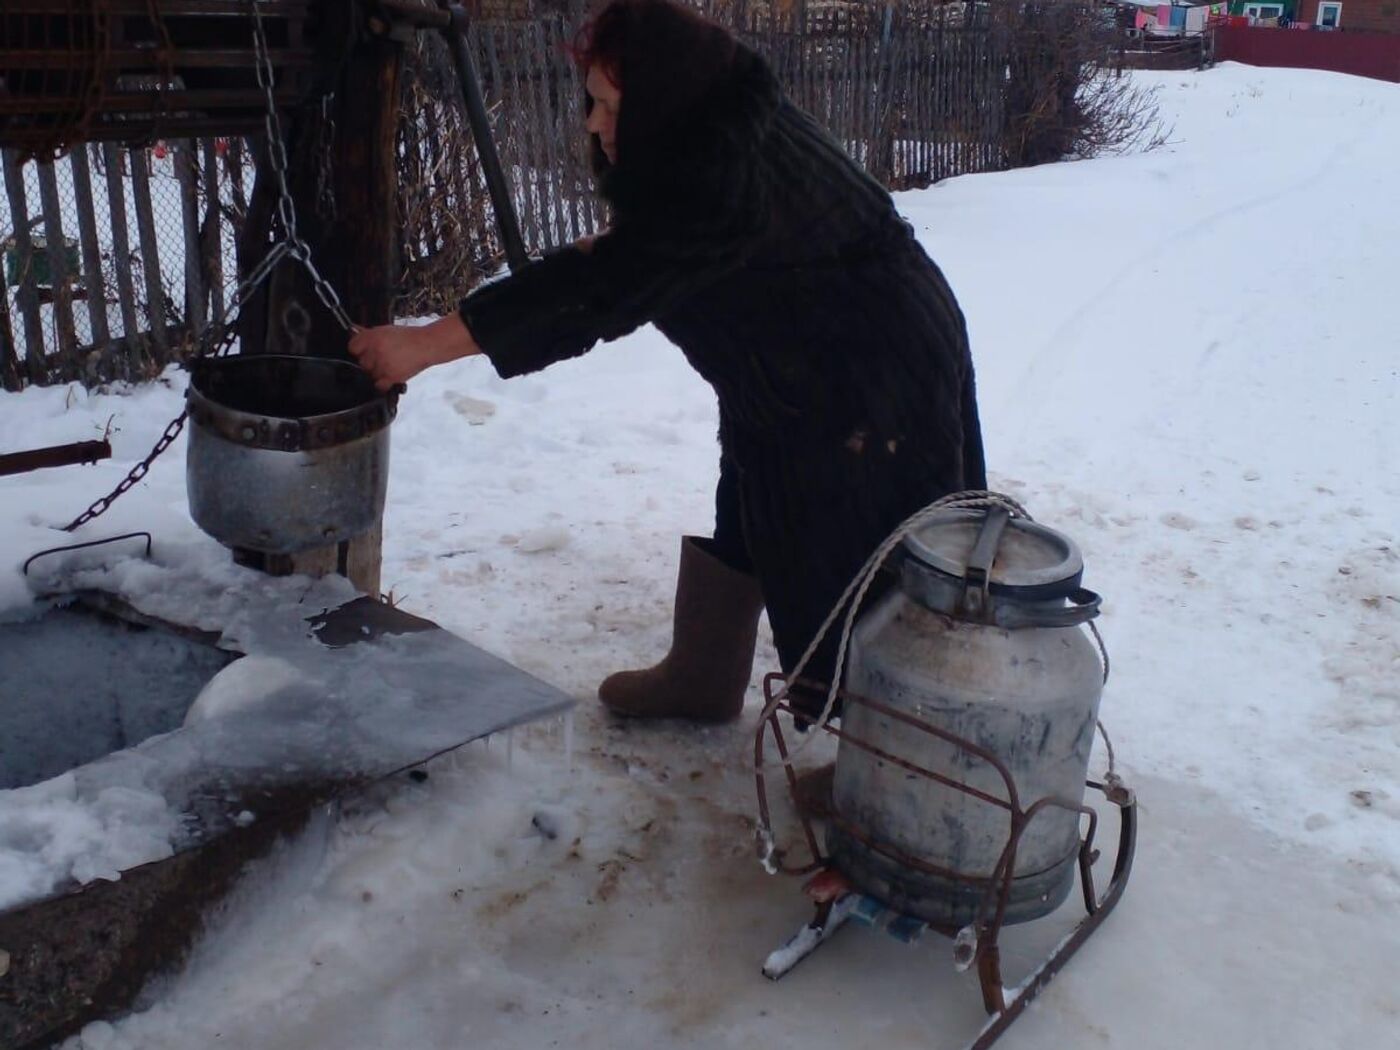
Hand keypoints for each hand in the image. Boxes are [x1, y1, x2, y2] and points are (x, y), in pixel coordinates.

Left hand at [347, 313, 477, 391]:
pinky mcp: (391, 377)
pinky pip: (378, 385)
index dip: (359, 349)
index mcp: (373, 337)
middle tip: (382, 357)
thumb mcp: (386, 330)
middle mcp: (375, 351)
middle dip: (369, 361)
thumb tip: (353, 331)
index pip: (352, 347)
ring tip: (389, 366)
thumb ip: (368, 333)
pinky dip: (382, 383)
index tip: (364, 350)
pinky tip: (388, 376)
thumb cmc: (409, 337)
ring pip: (369, 374)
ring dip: (376, 372)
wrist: (427, 345)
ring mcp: (382, 365)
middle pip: (361, 362)